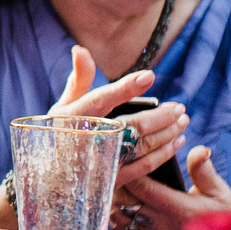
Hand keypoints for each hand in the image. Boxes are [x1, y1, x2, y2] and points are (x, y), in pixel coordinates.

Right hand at [42, 42, 189, 192]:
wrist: (48, 177)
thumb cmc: (59, 134)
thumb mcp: (63, 107)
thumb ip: (79, 79)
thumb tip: (80, 49)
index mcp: (73, 117)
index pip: (102, 99)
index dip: (126, 87)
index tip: (149, 76)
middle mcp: (86, 139)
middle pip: (132, 125)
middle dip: (161, 115)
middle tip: (180, 108)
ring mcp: (99, 161)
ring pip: (142, 146)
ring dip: (167, 133)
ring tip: (182, 121)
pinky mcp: (110, 180)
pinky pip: (144, 168)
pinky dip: (164, 154)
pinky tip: (176, 142)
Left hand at [113, 144, 230, 229]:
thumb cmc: (223, 214)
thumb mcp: (219, 190)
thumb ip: (204, 170)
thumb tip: (198, 149)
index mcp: (179, 208)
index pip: (143, 189)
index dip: (130, 173)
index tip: (123, 157)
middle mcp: (162, 224)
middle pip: (125, 202)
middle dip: (117, 184)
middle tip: (112, 167)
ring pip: (121, 217)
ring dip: (114, 200)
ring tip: (112, 182)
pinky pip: (125, 229)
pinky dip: (117, 215)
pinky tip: (118, 201)